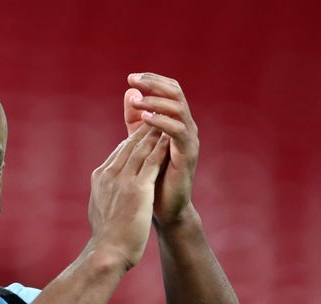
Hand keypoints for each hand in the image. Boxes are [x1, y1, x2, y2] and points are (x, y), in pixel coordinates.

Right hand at [88, 125, 169, 269]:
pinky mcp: (138, 189)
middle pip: (129, 145)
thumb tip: (103, 196)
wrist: (107, 252)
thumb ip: (103, 197)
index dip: (132, 139)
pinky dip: (162, 148)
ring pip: (141, 149)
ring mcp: (123, 180)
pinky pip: (152, 162)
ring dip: (154, 133)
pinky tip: (170, 139)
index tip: (143, 131)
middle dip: (144, 129)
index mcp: (100, 178)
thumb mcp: (99, 210)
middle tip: (157, 114)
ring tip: (166, 121)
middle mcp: (110, 174)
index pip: (118, 152)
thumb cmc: (105, 238)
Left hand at [124, 73, 199, 226]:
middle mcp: (186, 126)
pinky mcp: (187, 154)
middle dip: (154, 84)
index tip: (131, 78)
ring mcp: (189, 140)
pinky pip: (177, 131)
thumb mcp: (140, 141)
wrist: (162, 208)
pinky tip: (145, 119)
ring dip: (156, 101)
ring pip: (178, 108)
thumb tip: (130, 92)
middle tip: (133, 80)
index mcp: (176, 121)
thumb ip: (135, 118)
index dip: (152, 80)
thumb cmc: (151, 175)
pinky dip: (161, 121)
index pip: (170, 90)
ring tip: (136, 102)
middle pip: (176, 93)